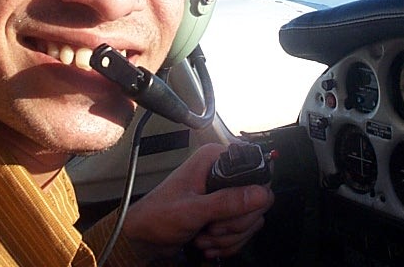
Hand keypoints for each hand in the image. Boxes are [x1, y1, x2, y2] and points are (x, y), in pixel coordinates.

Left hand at [122, 143, 274, 261]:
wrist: (144, 238)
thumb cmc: (157, 216)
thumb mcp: (191, 209)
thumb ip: (226, 202)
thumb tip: (259, 193)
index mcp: (215, 160)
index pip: (257, 173)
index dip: (250, 197)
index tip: (230, 212)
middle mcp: (223, 174)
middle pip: (257, 200)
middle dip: (234, 224)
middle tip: (211, 227)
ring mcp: (226, 195)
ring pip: (252, 219)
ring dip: (228, 237)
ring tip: (204, 236)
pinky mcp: (225, 214)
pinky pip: (243, 231)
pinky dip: (227, 243)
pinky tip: (207, 242)